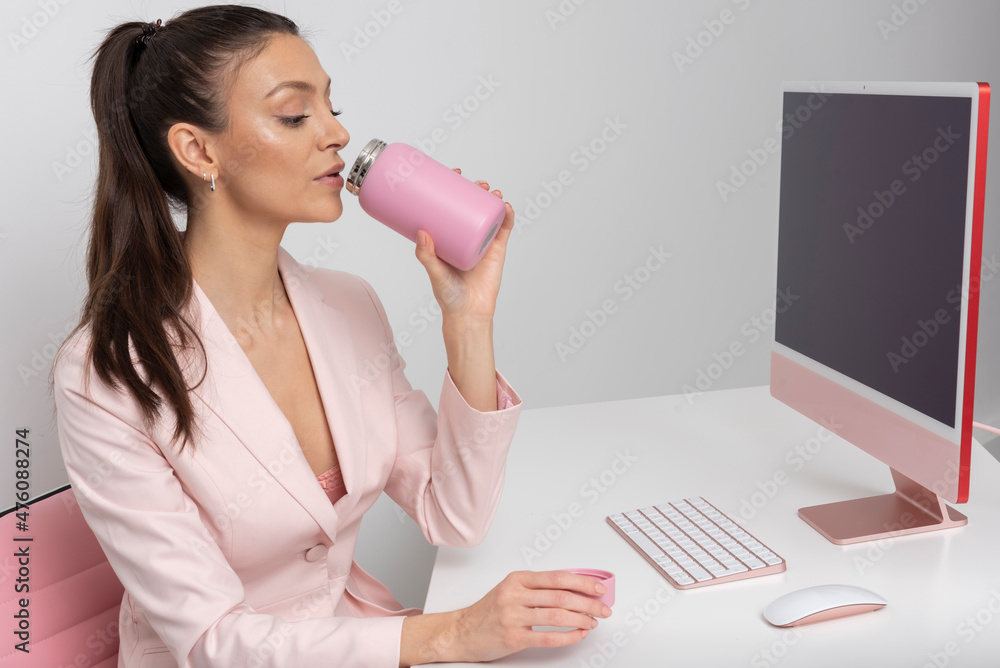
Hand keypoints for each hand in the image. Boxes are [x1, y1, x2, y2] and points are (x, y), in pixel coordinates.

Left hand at [413, 167, 514, 322]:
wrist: (469, 313)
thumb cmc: (448, 294)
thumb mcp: (434, 272)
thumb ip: (426, 255)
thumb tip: (421, 231)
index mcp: (449, 236)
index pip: (450, 206)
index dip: (453, 188)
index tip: (453, 174)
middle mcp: (466, 235)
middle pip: (472, 205)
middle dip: (475, 189)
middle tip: (474, 182)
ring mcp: (482, 241)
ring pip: (489, 213)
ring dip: (492, 199)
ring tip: (490, 191)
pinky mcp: (496, 250)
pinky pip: (504, 229)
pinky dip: (507, 216)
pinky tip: (505, 206)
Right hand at [443, 570, 612, 662]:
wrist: (461, 631)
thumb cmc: (488, 611)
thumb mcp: (510, 590)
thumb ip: (537, 588)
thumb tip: (573, 589)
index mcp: (517, 579)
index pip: (557, 577)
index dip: (583, 582)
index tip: (599, 588)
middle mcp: (515, 595)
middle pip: (561, 596)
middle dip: (588, 602)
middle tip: (603, 608)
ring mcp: (513, 616)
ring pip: (558, 615)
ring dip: (582, 619)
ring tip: (593, 621)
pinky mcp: (513, 637)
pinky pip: (549, 637)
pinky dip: (569, 636)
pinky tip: (579, 634)